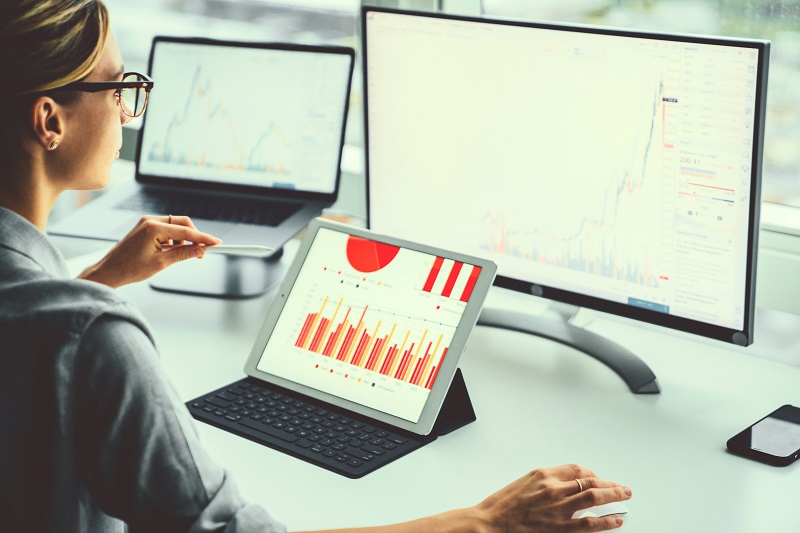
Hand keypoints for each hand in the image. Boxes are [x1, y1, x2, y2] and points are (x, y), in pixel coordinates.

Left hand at [78, 215, 221, 287]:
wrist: (109, 271)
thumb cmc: (130, 269)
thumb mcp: (161, 263)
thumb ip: (183, 254)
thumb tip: (200, 250)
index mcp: (153, 228)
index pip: (186, 231)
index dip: (203, 238)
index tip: (216, 243)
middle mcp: (150, 221)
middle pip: (182, 223)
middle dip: (194, 236)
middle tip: (202, 252)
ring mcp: (146, 222)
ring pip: (175, 226)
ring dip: (183, 239)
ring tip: (182, 255)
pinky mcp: (145, 227)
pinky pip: (166, 229)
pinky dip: (174, 239)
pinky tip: (171, 252)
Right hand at [474, 464, 630, 531]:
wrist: (490, 523)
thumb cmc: (503, 506)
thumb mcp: (524, 483)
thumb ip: (546, 481)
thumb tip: (567, 483)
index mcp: (543, 475)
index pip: (576, 469)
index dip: (591, 474)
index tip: (598, 478)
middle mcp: (552, 489)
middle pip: (588, 481)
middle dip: (609, 484)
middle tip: (622, 487)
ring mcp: (558, 509)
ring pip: (592, 497)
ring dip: (612, 496)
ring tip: (625, 495)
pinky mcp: (559, 528)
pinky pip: (588, 523)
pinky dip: (605, 520)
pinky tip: (615, 519)